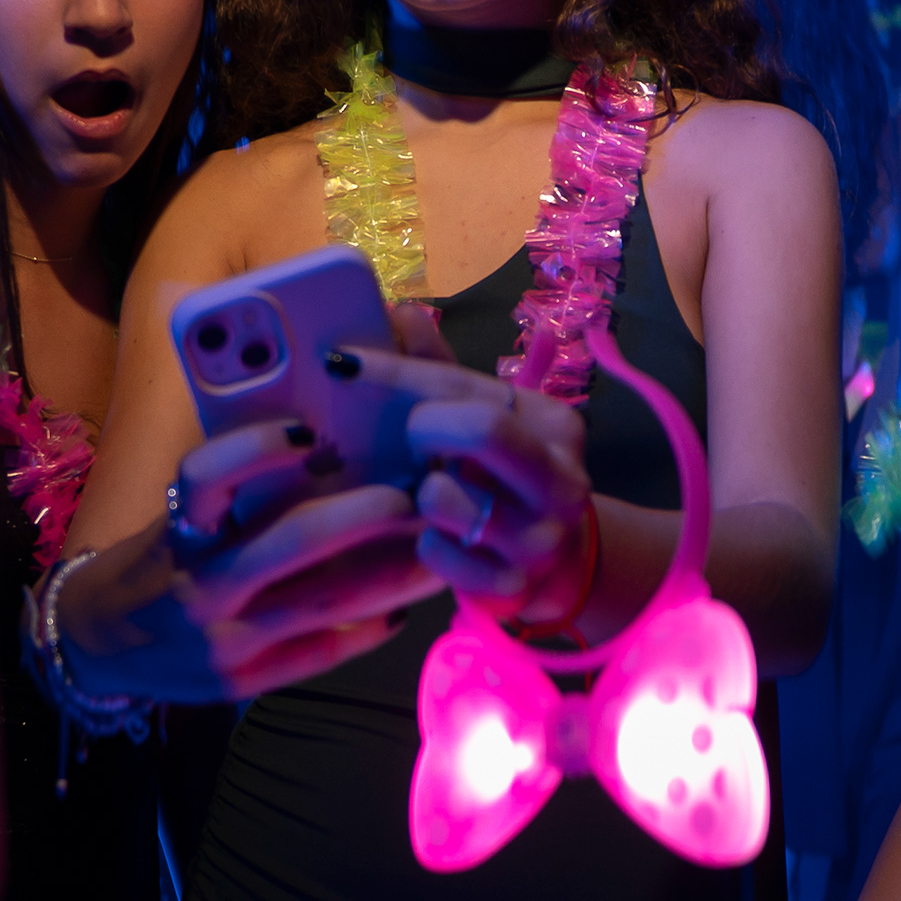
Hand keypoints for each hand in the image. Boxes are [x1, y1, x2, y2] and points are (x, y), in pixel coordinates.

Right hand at [57, 416, 441, 700]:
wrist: (100, 643)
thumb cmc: (159, 560)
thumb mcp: (178, 517)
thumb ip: (236, 490)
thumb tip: (325, 438)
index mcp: (180, 527)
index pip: (207, 476)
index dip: (257, 450)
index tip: (310, 431)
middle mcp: (200, 583)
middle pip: (293, 540)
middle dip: (367, 513)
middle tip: (420, 492)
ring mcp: (222, 640)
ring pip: (324, 601)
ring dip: (391, 573)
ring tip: (436, 547)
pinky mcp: (242, 682)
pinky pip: (321, 652)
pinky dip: (368, 628)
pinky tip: (403, 607)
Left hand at [352, 347, 597, 621]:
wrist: (552, 566)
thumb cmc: (502, 481)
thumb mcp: (483, 421)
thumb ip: (441, 371)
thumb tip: (402, 313)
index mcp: (555, 426)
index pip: (467, 386)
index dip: (396, 372)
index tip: (340, 362)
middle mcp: (560, 481)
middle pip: (482, 429)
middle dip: (427, 429)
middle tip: (411, 439)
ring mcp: (540, 540)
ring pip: (445, 498)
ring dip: (424, 495)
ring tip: (435, 495)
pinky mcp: (512, 588)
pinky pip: (437, 553)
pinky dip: (429, 545)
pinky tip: (442, 539)